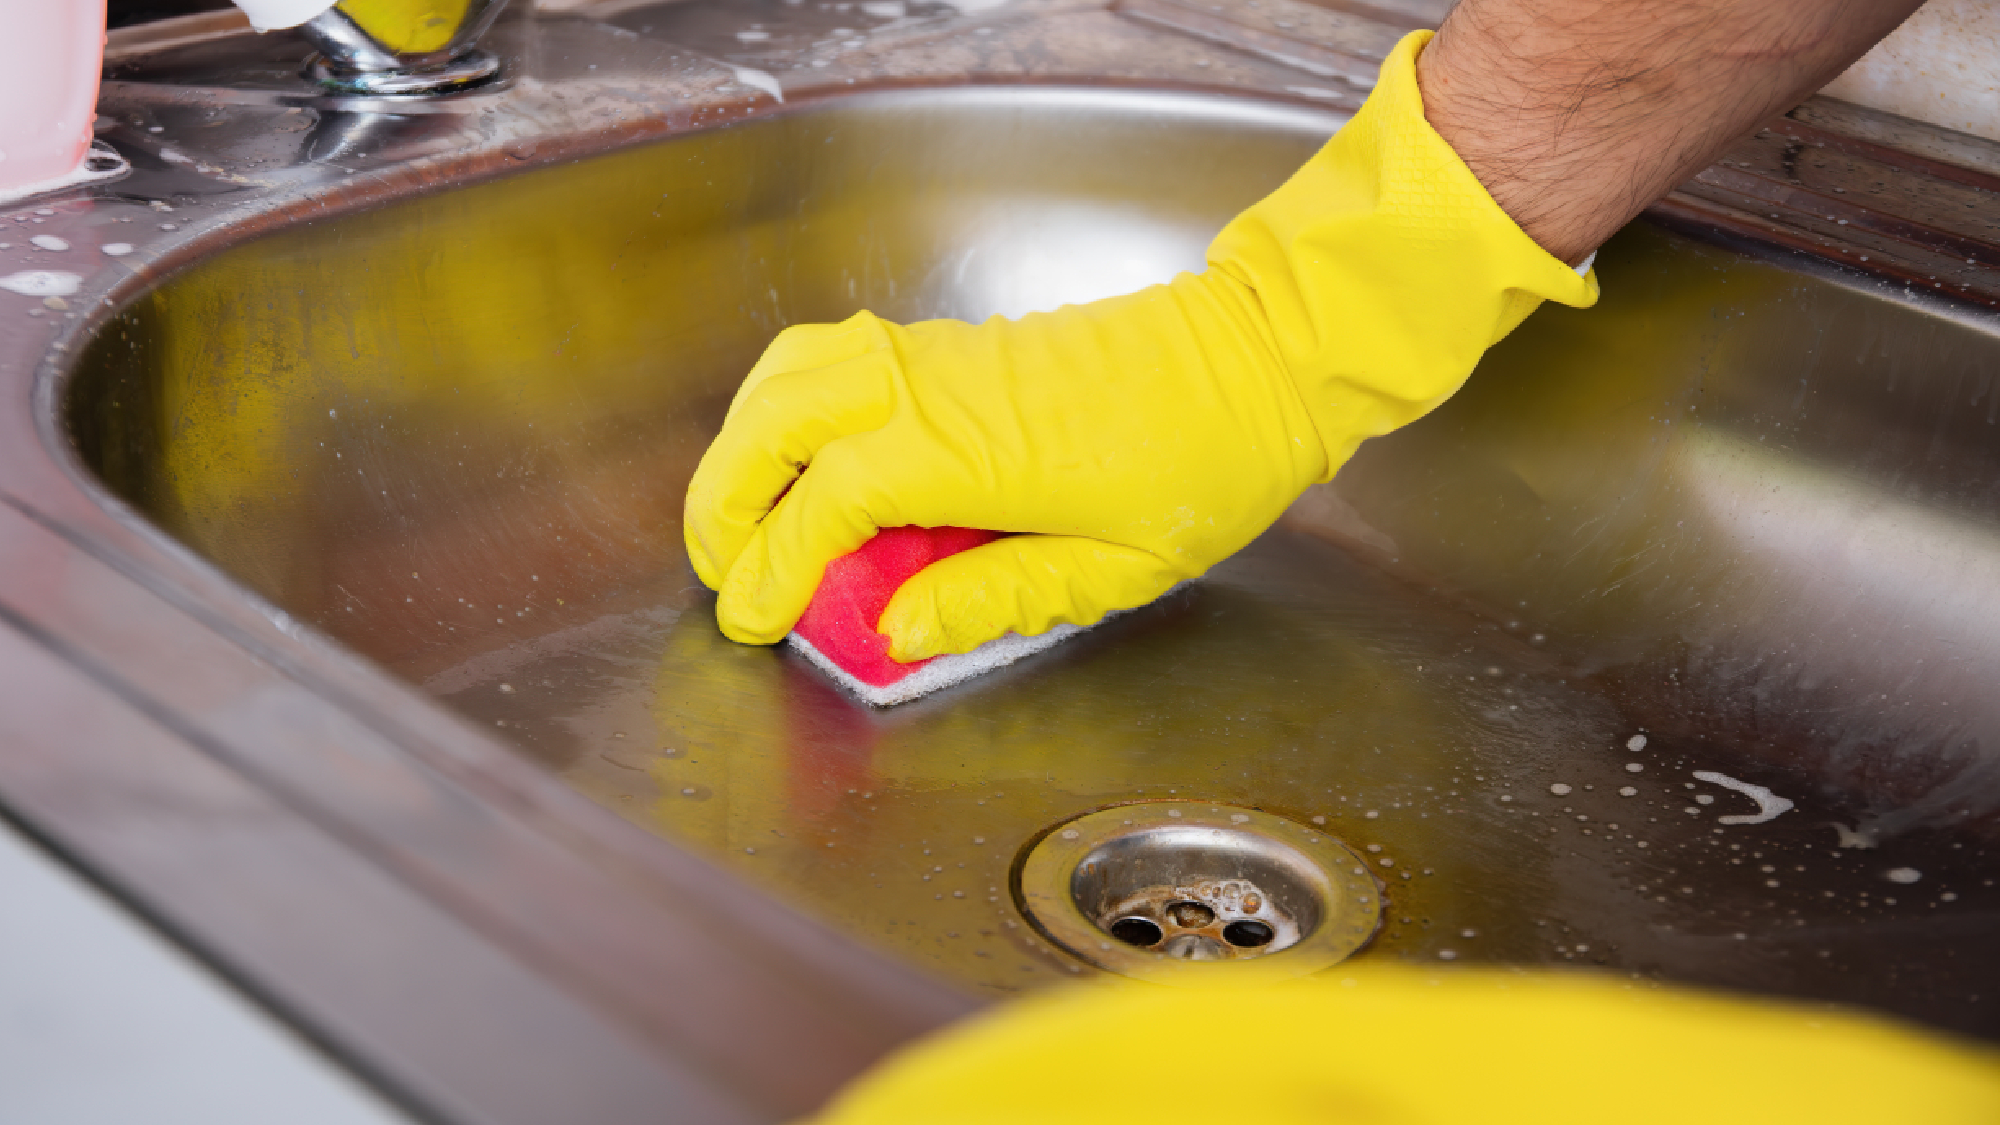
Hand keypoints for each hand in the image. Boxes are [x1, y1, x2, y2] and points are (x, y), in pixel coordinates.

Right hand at [685, 32, 1594, 659]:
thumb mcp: (1110, 568)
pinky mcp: (959, 345)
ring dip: (747, 441)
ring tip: (742, 515)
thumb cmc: (1205, 461)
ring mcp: (942, 356)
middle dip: (725, 498)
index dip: (770, 568)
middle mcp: (934, 389)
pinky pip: (838, 360)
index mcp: (965, 452)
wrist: (1262, 356)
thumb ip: (991, 600)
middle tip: (720, 571)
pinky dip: (790, 406)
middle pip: (776, 422)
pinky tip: (801, 459)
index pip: (821, 508)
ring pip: (795, 373)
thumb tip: (898, 630)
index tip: (749, 618)